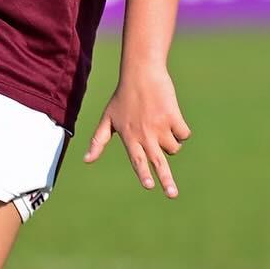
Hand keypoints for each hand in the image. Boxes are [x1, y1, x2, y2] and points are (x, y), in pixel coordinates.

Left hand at [83, 65, 190, 197]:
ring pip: (173, 148)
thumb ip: (98, 141)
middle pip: (157, 162)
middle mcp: (144, 134)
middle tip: (172, 195)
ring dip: (172, 142)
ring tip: (160, 124)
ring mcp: (160, 126)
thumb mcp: (107, 119)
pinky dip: (181, 129)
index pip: (137, 160)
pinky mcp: (173, 117)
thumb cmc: (123, 97)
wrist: (141, 73)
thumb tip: (86, 161)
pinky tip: (171, 117)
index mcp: (129, 136)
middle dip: (166, 180)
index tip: (149, 186)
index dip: (143, 174)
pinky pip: (184, 133)